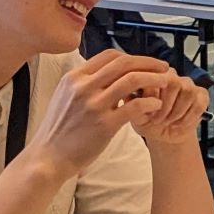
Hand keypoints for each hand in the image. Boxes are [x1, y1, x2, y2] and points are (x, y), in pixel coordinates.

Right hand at [26, 51, 180, 177]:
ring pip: (133, 80)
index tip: (146, 63)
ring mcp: (94, 105)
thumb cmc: (59, 129)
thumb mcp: (65, 96)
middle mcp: (83, 87)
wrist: (48, 157)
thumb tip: (110, 74)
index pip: (110, 56)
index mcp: (74, 77)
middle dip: (148, 63)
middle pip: (124, 63)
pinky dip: (150, 103)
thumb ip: (85, 83)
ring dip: (154, 80)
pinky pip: (135, 106)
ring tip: (165, 84)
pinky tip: (156, 106)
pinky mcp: (104, 125)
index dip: (133, 57)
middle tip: (164, 68)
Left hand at [131, 73, 208, 146]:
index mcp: (153, 76)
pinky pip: (198, 104)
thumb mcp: (136, 116)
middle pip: (173, 82)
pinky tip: (179, 124)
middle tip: (158, 120)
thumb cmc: (148, 122)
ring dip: (177, 112)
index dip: (151, 97)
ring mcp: (188, 84)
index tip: (148, 113)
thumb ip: (133, 104)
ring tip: (168, 122)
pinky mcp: (201, 95)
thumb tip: (134, 94)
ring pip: (187, 92)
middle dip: (165, 106)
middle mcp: (171, 76)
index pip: (154, 76)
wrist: (164, 135)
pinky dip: (188, 118)